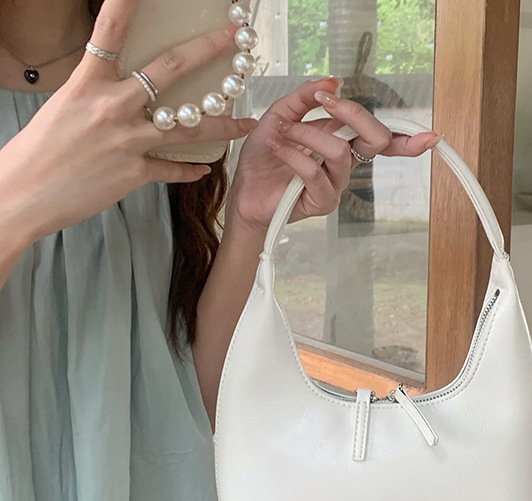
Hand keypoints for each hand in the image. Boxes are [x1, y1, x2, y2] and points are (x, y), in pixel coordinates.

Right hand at [0, 0, 258, 251]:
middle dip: (206, 50)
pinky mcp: (134, 172)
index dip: (124, 6)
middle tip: (234, 39)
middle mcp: (112, 106)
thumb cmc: (39, 150)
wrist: (25, 192)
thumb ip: (99, 95)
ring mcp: (127, 140)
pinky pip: (172, 169)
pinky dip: (189, 170)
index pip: (109, 33)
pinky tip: (204, 168)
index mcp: (88, 83)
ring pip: (187, 127)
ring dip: (223, 125)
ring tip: (247, 123)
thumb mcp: (65, 107)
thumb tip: (124, 91)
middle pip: (168, 71)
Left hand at [227, 77, 440, 233]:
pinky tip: (279, 148)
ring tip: (283, 133)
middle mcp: (344, 165)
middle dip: (353, 113)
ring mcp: (335, 185)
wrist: (244, 191)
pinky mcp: (321, 202)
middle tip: (324, 102)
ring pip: (340, 151)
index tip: (431, 137)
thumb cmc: (264, 158)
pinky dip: (294, 154)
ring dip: (308, 133)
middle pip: (375, 140)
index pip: (382, 141)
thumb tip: (333, 81)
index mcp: (341, 143)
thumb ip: (305, 97)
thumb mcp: (280, 115)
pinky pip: (315, 173)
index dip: (408, 141)